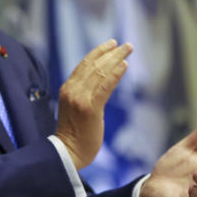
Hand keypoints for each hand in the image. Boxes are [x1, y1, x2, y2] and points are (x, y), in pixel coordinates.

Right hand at [55, 39, 132, 168]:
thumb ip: (83, 95)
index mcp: (67, 89)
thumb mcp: (75, 109)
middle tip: (125, 44)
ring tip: (128, 49)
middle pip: (93, 65)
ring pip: (99, 72)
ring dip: (116, 58)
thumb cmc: (74, 135)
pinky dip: (115, 74)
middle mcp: (71, 89)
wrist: (67, 152)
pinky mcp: (90, 108)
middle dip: (110, 52)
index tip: (111, 44)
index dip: (98, 52)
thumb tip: (98, 87)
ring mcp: (79, 98)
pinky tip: (124, 66)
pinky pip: (104, 86)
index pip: (83, 65)